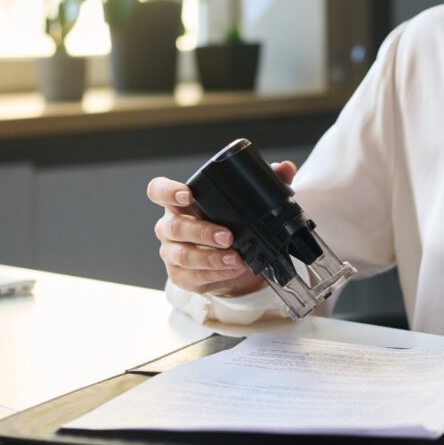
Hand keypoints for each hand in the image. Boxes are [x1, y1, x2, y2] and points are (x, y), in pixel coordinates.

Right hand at [147, 161, 297, 296]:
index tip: (187, 194)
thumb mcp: (247, 202)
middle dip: (201, 231)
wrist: (231, 259)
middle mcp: (170, 226)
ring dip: (210, 258)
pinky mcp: (181, 275)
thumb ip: (264, 182)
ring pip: (182, 255)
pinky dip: (215, 274)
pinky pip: (192, 276)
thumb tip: (284, 168)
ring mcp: (172, 252)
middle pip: (173, 226)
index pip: (158, 190)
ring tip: (235, 258)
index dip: (167, 191)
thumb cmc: (229, 224)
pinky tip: (232, 271)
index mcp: (180, 202)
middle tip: (227, 236)